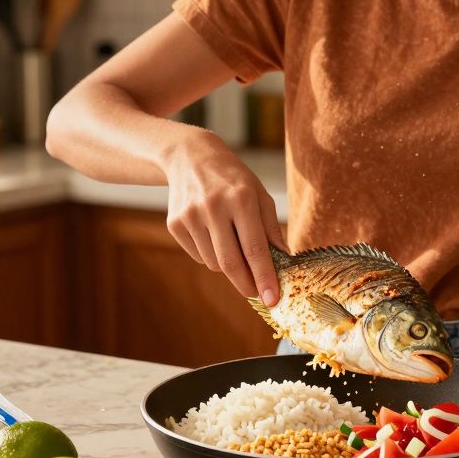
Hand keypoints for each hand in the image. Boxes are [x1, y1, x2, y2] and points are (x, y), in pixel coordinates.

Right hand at [163, 132, 285, 305]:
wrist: (190, 157)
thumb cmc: (233, 179)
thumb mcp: (259, 195)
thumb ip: (271, 230)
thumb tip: (284, 263)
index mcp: (241, 198)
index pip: (254, 248)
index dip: (264, 277)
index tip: (272, 300)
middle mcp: (213, 207)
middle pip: (230, 263)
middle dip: (246, 284)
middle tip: (257, 293)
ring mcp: (190, 216)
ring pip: (214, 263)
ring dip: (228, 265)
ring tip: (232, 244)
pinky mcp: (175, 224)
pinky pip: (198, 256)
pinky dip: (210, 255)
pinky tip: (212, 233)